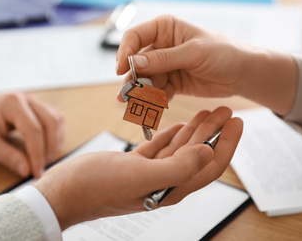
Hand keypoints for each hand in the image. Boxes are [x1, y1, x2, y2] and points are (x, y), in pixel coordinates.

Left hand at [0, 93, 64, 177]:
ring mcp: (35, 101)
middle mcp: (27, 98)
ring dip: (55, 141)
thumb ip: (8, 156)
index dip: (38, 154)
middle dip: (50, 147)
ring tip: (44, 158)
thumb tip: (27, 171)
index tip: (37, 172)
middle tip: (41, 166)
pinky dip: (55, 135)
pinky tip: (47, 148)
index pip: (34, 130)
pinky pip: (56, 119)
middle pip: (52, 122)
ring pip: (57, 120)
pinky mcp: (38, 107)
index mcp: (12, 103)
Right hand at [34, 106, 242, 230]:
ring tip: (208, 111)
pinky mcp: (135, 164)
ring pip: (180, 148)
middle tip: (225, 110)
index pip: (209, 165)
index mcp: (171, 187)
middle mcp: (164, 181)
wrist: (64, 192)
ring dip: (195, 130)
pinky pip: (161, 147)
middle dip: (214, 132)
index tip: (237, 122)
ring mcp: (149, 172)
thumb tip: (206, 155)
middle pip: (198, 154)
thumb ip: (176, 168)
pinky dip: (172, 134)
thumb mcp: (139, 176)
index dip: (227, 144)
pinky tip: (179, 124)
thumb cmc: (97, 187)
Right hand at [116, 15, 297, 115]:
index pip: (135, 37)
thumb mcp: (194, 53)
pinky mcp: (172, 83)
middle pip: (137, 62)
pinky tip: (156, 106)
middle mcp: (162, 46)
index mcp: (165, 29)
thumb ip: (164, 59)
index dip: (125, 52)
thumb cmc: (224, 53)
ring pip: (145, 79)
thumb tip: (134, 62)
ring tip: (136, 104)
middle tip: (126, 94)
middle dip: (132, 78)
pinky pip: (157, 92)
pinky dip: (155, 100)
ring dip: (141, 92)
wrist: (243, 74)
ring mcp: (166, 66)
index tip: (122, 69)